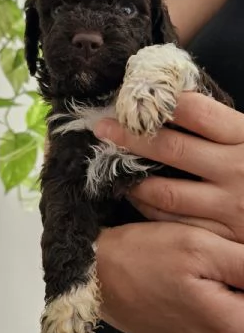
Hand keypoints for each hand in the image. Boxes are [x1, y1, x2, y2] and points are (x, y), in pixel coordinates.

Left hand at [94, 93, 243, 240]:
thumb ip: (222, 127)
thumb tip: (174, 103)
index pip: (196, 111)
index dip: (160, 102)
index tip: (133, 97)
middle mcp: (236, 169)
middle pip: (172, 148)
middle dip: (130, 136)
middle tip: (102, 128)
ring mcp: (229, 205)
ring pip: (166, 192)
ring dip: (134, 179)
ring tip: (113, 166)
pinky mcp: (222, 235)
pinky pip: (174, 223)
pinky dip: (149, 209)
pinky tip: (135, 197)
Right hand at [97, 221, 243, 332]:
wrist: (94, 277)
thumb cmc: (142, 257)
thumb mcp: (199, 248)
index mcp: (230, 330)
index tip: (234, 258)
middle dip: (243, 282)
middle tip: (222, 256)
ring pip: (242, 322)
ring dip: (236, 293)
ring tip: (211, 266)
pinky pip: (224, 330)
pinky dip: (222, 305)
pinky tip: (201, 282)